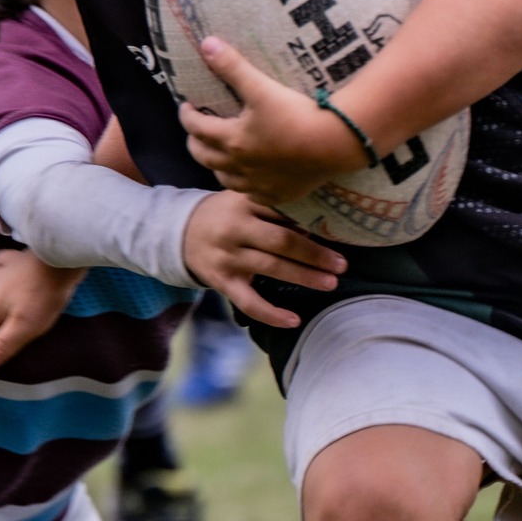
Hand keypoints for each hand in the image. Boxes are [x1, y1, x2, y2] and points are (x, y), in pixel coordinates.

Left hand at [178, 38, 364, 205]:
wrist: (335, 143)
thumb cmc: (296, 114)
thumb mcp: (261, 87)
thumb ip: (232, 66)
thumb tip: (206, 43)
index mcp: (232, 141)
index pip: (197, 129)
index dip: (186, 117)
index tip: (185, 107)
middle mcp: (240, 167)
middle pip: (205, 158)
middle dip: (195, 144)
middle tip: (196, 133)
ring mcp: (259, 185)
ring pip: (226, 180)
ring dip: (217, 167)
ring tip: (219, 156)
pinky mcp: (280, 195)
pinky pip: (255, 195)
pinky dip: (247, 187)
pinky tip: (252, 180)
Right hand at [181, 190, 347, 327]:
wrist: (179, 231)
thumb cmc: (225, 214)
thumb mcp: (244, 200)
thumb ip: (274, 207)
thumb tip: (320, 223)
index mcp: (244, 204)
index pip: (283, 212)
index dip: (312, 223)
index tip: (339, 232)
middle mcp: (235, 229)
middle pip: (281, 241)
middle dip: (315, 253)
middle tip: (342, 263)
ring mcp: (228, 257)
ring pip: (271, 268)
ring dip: (304, 277)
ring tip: (331, 283)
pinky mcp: (221, 281)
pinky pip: (248, 302)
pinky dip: (271, 314)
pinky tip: (294, 320)